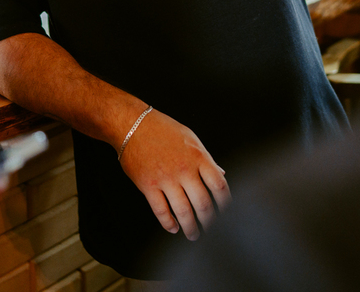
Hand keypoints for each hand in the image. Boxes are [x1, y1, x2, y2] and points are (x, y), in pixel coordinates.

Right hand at [118, 109, 230, 240]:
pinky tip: (173, 228)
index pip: (219, 185)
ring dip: (191, 228)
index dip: (226, 203)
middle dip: (210, 221)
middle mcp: (184, 169)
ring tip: (194, 235)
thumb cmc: (163, 129)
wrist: (132, 124)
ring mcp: (165, 179)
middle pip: (203, 203)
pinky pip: (161, 211)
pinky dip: (168, 223)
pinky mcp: (148, 186)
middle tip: (212, 230)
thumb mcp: (190, 138)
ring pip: (183, 212)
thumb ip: (206, 158)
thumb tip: (221, 174)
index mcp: (198, 157)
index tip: (227, 213)